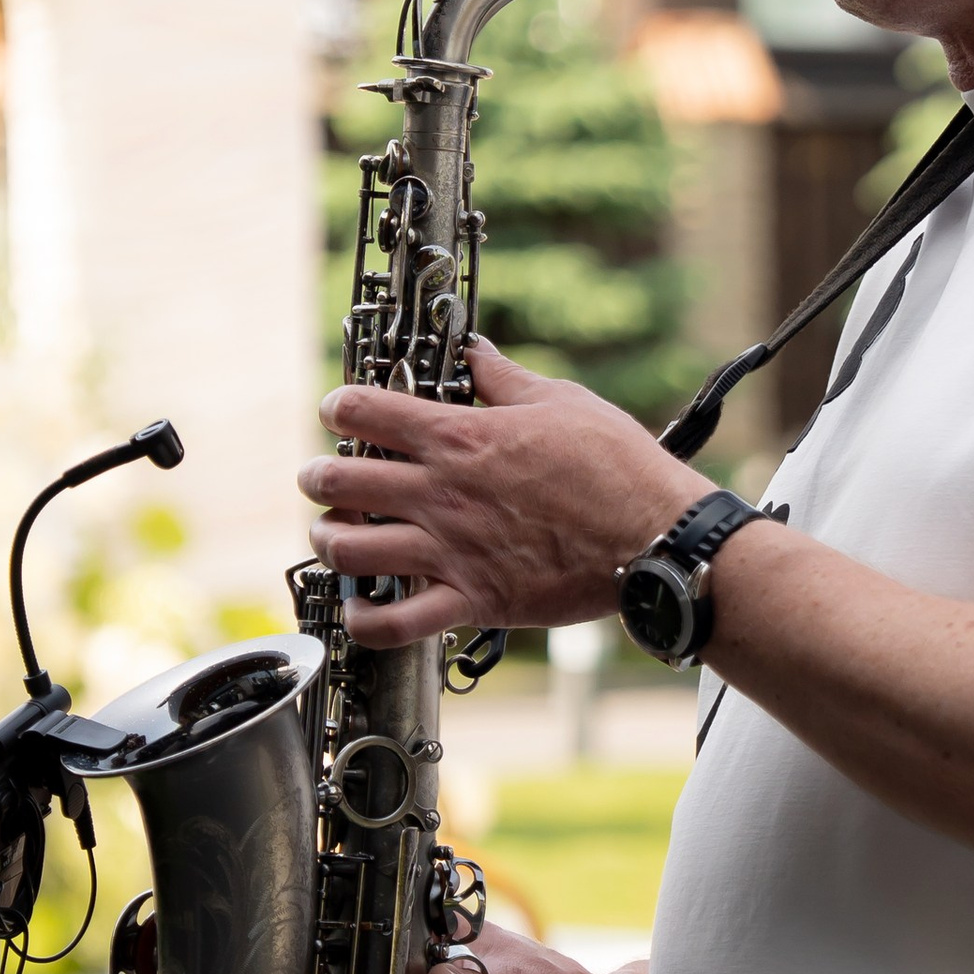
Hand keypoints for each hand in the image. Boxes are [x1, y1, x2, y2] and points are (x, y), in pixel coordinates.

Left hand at [299, 342, 693, 642]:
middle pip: (337, 481)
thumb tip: (474, 350)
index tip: (338, 410)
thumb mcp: (561, 401)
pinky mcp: (471, 600)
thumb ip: (504, 378)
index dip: (338, 406)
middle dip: (317, 477)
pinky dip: (363, 618)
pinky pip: (393, 623)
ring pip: (349, 550)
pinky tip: (360, 606)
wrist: (655, 536)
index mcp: (459, 437)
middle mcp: (441, 493)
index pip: (364, 410)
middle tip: (322, 478)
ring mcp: (450, 550)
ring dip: (329, 541)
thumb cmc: (617, 465)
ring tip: (335, 536)